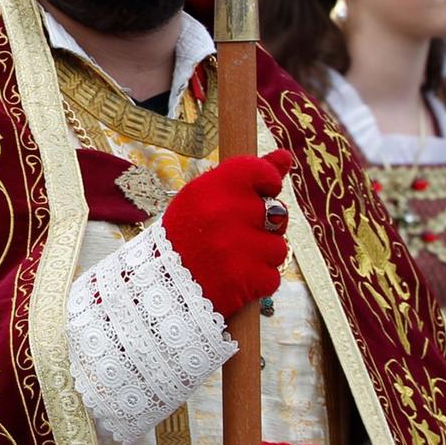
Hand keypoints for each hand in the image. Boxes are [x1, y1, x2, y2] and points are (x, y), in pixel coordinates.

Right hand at [160, 150, 293, 317]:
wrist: (160, 287)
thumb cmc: (186, 235)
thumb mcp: (205, 198)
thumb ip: (247, 175)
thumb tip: (285, 157)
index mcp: (211, 189)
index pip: (261, 171)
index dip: (266, 183)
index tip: (258, 194)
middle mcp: (225, 214)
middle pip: (277, 212)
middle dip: (264, 225)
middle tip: (235, 235)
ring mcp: (238, 248)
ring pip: (279, 247)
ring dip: (262, 255)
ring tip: (232, 259)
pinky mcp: (249, 279)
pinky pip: (272, 275)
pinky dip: (257, 280)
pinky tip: (234, 279)